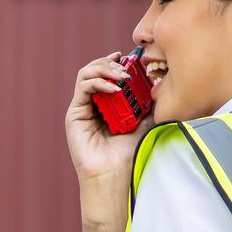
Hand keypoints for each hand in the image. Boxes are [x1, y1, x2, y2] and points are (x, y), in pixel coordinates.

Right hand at [65, 51, 154, 182]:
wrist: (113, 173)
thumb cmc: (127, 152)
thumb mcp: (143, 122)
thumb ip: (146, 104)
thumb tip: (157, 85)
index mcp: (106, 104)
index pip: (107, 74)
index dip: (116, 63)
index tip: (129, 57)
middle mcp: (92, 103)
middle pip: (95, 69)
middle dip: (111, 64)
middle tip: (126, 67)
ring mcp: (81, 107)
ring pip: (86, 74)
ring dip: (104, 69)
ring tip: (120, 76)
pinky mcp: (74, 114)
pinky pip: (83, 87)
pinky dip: (98, 82)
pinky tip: (114, 89)